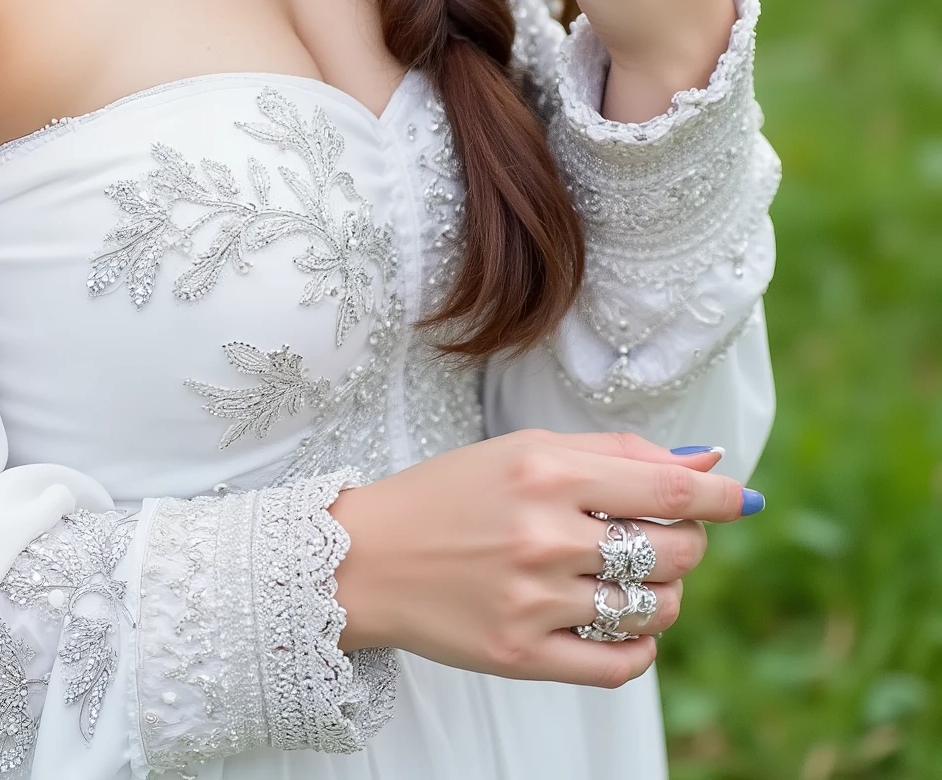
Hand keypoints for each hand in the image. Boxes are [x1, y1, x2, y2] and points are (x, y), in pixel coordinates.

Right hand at [331, 431, 746, 685]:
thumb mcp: (525, 449)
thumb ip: (615, 453)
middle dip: (687, 545)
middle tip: (660, 537)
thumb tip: (704, 465)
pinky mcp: (521, 654)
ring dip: (662, 594)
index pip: (667, 490)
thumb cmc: (451, 494)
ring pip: (653, 608)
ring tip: (629, 579)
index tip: (744, 500)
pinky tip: (618, 623)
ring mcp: (533, 600)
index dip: (721, 498)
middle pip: (673, 550)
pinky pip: (621, 664)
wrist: (367, 557)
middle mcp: (543, 534)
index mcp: (545, 471)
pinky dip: (640, 646)